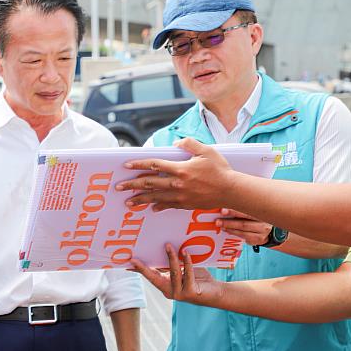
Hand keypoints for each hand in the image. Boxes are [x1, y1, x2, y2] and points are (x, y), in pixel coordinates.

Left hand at [116, 138, 236, 211]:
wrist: (231, 191)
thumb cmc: (220, 169)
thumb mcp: (206, 150)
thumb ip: (189, 144)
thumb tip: (176, 142)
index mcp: (180, 169)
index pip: (154, 165)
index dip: (139, 165)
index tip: (126, 166)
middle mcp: (177, 184)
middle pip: (149, 183)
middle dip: (132, 185)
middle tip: (119, 187)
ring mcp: (181, 196)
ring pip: (155, 197)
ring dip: (140, 199)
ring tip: (128, 202)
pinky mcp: (186, 205)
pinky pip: (168, 206)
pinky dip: (158, 206)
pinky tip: (151, 208)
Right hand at [131, 244, 223, 305]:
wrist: (215, 293)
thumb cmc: (197, 279)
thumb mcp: (181, 270)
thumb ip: (172, 265)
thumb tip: (163, 249)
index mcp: (165, 286)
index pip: (150, 276)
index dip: (139, 270)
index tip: (129, 262)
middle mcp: (170, 291)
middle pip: (154, 278)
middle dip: (144, 269)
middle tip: (135, 259)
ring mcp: (179, 294)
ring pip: (173, 273)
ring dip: (171, 258)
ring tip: (168, 246)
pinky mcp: (190, 293)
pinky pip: (187, 275)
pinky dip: (187, 263)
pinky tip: (186, 253)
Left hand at [216, 209, 271, 245]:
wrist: (272, 230)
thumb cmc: (259, 217)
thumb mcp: (256, 209)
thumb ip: (246, 207)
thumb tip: (227, 201)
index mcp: (263, 211)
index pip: (247, 211)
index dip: (234, 211)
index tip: (223, 210)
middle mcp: (264, 222)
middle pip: (244, 222)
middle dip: (229, 221)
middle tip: (218, 220)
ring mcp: (262, 231)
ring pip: (243, 230)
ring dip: (230, 227)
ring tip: (220, 224)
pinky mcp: (258, 239)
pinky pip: (244, 236)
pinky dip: (234, 232)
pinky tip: (227, 230)